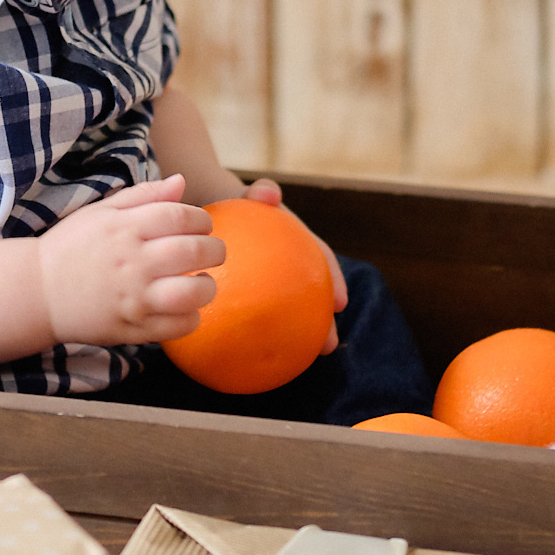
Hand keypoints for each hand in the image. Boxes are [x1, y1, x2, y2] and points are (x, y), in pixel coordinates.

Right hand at [37, 175, 226, 346]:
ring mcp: (134, 298)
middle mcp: (132, 262)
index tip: (202, 226)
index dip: (201, 219)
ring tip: (202, 281)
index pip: (181, 216)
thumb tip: (181, 181)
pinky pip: (179, 326)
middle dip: (215, 250)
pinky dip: (192, 317)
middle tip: (213, 252)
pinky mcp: (134, 328)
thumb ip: (144, 195)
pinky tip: (186, 307)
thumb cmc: (72, 247)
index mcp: (125, 228)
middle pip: (193, 251)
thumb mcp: (101, 211)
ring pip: (191, 293)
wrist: (37, 292)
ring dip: (207, 286)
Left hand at [240, 178, 347, 353]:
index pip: (320, 259)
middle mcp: (292, 265)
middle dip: (323, 323)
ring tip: (298, 361)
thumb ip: (260, 193)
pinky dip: (256, 336)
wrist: (214, 210)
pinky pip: (256, 317)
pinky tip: (245, 357)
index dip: (334, 280)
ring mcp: (274, 282)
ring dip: (297, 335)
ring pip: (288, 312)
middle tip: (328, 345)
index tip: (339, 302)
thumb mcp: (247, 196)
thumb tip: (267, 193)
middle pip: (313, 295)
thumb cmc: (235, 203)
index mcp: (298, 242)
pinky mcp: (252, 296)